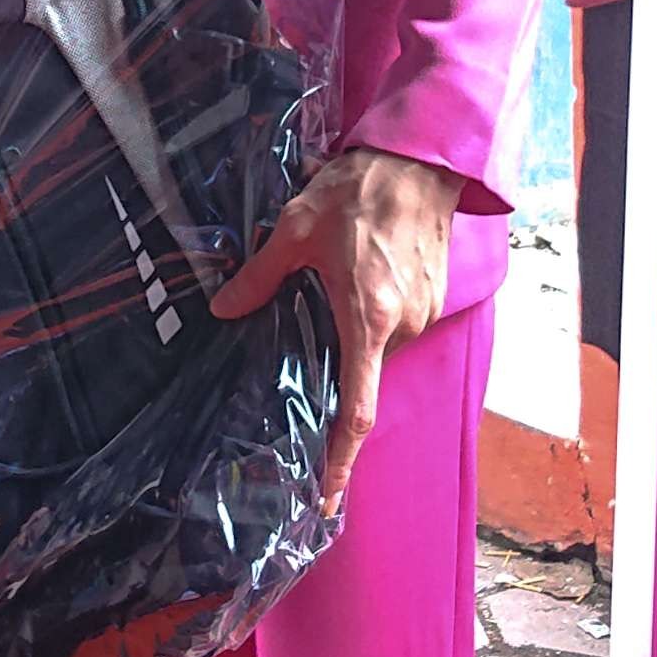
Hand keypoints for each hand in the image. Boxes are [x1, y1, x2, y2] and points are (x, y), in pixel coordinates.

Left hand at [210, 147, 462, 507]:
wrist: (419, 159)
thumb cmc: (358, 190)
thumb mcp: (295, 229)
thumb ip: (259, 276)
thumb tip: (224, 309)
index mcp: (367, 319)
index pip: (357, 409)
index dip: (340, 459)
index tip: (328, 497)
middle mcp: (401, 326)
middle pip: (360, 371)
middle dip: (333, 363)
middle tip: (304, 339)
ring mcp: (423, 313)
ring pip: (376, 346)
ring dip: (352, 331)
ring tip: (334, 286)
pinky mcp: (433, 298)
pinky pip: (394, 324)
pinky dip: (371, 316)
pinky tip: (355, 279)